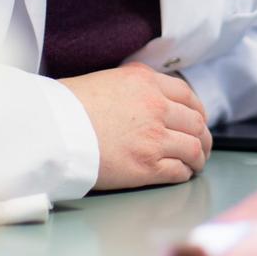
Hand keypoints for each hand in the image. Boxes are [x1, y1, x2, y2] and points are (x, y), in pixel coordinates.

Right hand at [60, 63, 212, 190]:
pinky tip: (181, 174)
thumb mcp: (108, 80)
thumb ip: (135, 88)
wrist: (53, 130)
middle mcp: (156, 106)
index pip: (187, 95)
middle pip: (196, 122)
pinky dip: (185, 173)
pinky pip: (178, 170)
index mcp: (147, 82)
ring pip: (193, 147)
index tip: (198, 120)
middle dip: (203, 136)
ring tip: (196, 164)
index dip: (197, 110)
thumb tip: (146, 98)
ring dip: (198, 157)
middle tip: (202, 145)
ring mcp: (154, 137)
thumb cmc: (69, 107)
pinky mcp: (146, 166)